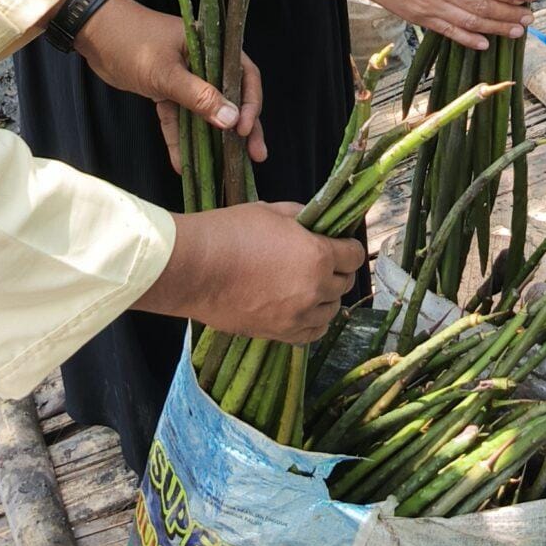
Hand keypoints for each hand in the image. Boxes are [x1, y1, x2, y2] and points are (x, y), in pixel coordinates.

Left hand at [71, 0, 266, 169]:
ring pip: (205, 112)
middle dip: (242, 128)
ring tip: (230, 165)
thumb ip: (198, 96)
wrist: (92, 33)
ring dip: (214, 138)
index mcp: (212, 46)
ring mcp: (184, 78)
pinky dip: (180, 139)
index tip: (244, 129)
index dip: (249, 104)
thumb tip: (231, 121)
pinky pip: (178, 118)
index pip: (243, 76)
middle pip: (230, 97)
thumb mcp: (166, 71)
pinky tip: (183, 164)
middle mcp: (203, 62)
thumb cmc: (132, 42)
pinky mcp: (165, 91)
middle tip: (256, 155)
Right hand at [138, 201, 364, 343]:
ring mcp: (296, 316)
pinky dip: (313, 321)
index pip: (353, 255)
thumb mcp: (271, 211)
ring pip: (331, 311)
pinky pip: (312, 333)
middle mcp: (314, 290)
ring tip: (311, 286)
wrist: (192, 268)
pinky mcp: (277, 333)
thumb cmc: (229, 233)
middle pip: (344, 284)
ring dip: (327, 297)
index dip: (348, 246)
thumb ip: (301, 218)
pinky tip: (303, 310)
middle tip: (323, 261)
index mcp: (317, 256)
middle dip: (338, 270)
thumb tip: (316, 224)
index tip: (341, 243)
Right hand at [304, 0, 535, 51]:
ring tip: (516, 31)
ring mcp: (427, 5)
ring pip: (469, 21)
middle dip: (509, 13)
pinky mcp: (417, 17)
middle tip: (529, 17)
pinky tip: (483, 43)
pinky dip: (467, 39)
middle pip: (482, 5)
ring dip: (496, 28)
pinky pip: (447, 31)